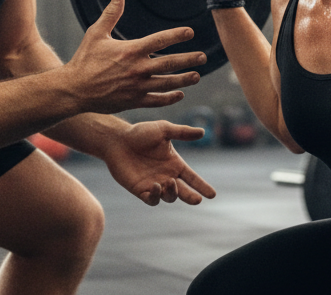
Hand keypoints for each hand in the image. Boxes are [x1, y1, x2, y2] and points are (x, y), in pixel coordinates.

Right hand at [64, 0, 205, 113]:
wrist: (74, 90)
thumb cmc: (84, 60)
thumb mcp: (96, 33)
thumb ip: (111, 14)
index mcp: (131, 50)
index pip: (160, 40)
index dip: (177, 35)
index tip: (190, 32)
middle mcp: (138, 69)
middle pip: (170, 63)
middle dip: (188, 60)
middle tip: (202, 57)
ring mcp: (137, 87)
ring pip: (168, 83)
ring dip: (184, 79)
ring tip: (196, 76)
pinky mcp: (134, 101)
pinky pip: (157, 100)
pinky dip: (170, 98)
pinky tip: (179, 94)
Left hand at [102, 120, 216, 205]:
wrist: (117, 140)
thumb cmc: (140, 133)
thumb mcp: (163, 130)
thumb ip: (182, 132)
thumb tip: (202, 132)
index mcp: (175, 164)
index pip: (192, 178)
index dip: (202, 186)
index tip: (212, 195)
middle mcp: (167, 176)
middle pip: (183, 192)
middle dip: (191, 197)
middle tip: (197, 200)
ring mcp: (154, 185)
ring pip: (169, 197)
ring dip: (173, 193)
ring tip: (170, 182)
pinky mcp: (140, 190)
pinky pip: (152, 200)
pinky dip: (156, 196)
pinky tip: (155, 186)